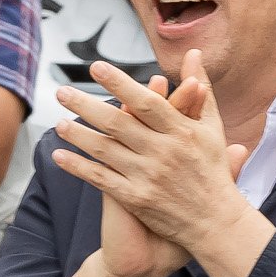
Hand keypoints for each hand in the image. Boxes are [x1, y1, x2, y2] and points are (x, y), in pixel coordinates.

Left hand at [52, 53, 252, 259]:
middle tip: (62, 92)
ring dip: (78, 135)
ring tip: (59, 122)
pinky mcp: (136, 199)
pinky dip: (79, 167)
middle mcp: (164, 152)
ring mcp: (148, 177)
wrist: (216, 223)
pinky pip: (101, 179)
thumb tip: (193, 53)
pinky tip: (59, 156)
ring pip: (105, 150)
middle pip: (118, 123)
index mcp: (182, 131)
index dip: (120, 83)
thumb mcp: (212, 127)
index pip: (146, 102)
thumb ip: (201, 88)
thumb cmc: (213, 170)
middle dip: (86, 105)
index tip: (96, 68)